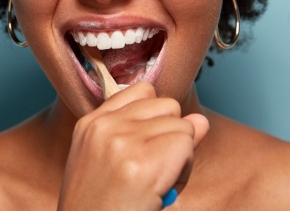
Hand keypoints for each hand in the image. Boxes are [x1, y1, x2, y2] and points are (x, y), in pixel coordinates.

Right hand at [57, 82, 208, 210]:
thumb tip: (200, 120)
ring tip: (156, 183)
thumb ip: (152, 134)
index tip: (146, 146)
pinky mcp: (141, 163)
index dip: (156, 118)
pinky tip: (162, 189)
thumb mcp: (113, 163)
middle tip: (153, 170)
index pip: (142, 91)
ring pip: (183, 126)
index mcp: (90, 124)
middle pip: (168, 105)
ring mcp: (121, 142)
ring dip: (181, 156)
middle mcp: (104, 126)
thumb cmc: (101, 207)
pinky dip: (184, 170)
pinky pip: (186, 145)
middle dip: (172, 135)